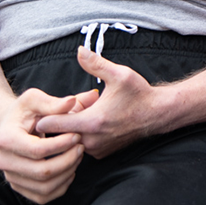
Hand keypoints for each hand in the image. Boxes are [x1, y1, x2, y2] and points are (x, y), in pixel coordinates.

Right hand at [0, 88, 95, 203]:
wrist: (8, 128)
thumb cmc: (24, 112)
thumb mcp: (34, 100)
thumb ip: (53, 103)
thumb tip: (72, 102)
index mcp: (6, 139)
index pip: (38, 150)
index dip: (62, 145)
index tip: (77, 135)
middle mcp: (5, 162)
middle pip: (42, 172)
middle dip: (68, 160)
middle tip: (81, 147)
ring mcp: (11, 177)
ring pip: (44, 187)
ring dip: (67, 173)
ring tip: (77, 157)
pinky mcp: (19, 187)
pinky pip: (43, 196)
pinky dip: (61, 187)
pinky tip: (70, 171)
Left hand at [33, 47, 164, 157]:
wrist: (158, 114)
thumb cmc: (139, 94)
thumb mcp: (119, 74)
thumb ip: (95, 63)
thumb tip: (79, 50)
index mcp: (91, 122)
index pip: (49, 125)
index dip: (47, 113)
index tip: (55, 104)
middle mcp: (91, 141)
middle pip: (57, 133)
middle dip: (61, 120)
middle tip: (76, 107)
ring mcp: (96, 150)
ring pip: (70, 139)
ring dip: (72, 128)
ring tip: (87, 114)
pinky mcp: (101, 154)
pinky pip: (82, 145)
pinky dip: (83, 135)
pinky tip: (95, 123)